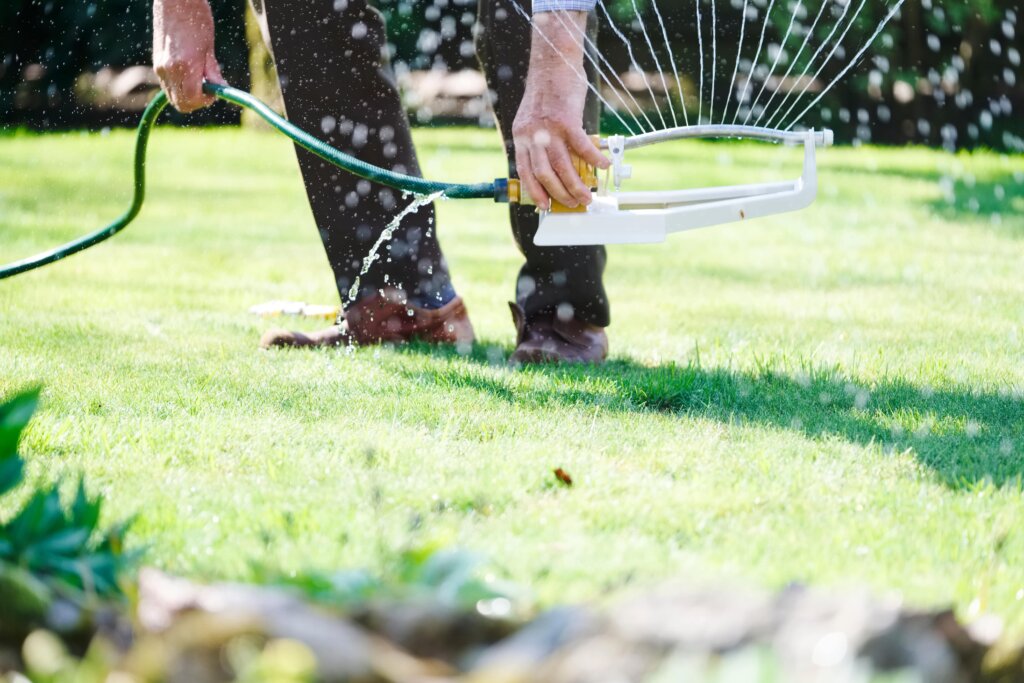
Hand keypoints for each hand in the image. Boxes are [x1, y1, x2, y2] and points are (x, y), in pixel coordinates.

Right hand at [152, 0, 225, 112]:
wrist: (175, 1)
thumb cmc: (196, 19)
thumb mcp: (209, 48)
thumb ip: (213, 73)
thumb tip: (220, 90)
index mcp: (184, 66)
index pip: (193, 99)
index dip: (205, 101)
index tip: (214, 94)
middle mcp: (168, 70)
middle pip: (180, 103)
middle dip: (196, 102)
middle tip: (208, 91)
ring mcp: (160, 67)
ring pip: (172, 97)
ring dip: (187, 96)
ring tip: (200, 80)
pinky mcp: (156, 63)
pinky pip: (168, 86)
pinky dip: (179, 88)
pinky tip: (189, 75)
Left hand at [512, 11, 609, 210]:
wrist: (553, 62)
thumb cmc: (548, 89)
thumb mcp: (533, 117)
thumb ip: (539, 139)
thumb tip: (554, 163)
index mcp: (522, 136)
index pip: (525, 172)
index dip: (535, 192)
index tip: (544, 205)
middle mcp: (533, 135)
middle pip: (545, 174)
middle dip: (559, 194)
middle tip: (573, 203)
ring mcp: (549, 128)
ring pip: (562, 166)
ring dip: (576, 185)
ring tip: (587, 195)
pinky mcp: (567, 120)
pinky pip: (582, 147)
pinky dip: (594, 159)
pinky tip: (603, 166)